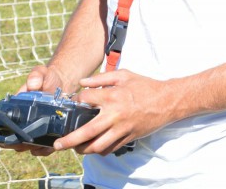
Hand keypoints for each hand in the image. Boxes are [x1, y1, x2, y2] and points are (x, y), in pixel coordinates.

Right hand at [2, 64, 72, 155]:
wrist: (62, 83)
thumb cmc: (47, 78)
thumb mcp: (41, 73)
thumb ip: (36, 75)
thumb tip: (32, 85)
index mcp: (14, 110)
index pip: (1, 127)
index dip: (1, 136)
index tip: (6, 138)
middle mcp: (21, 122)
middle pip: (13, 141)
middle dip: (18, 144)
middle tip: (26, 142)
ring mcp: (34, 129)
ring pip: (27, 147)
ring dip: (32, 148)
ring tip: (40, 145)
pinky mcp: (47, 134)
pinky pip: (43, 147)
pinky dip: (45, 149)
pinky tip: (51, 146)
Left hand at [53, 69, 173, 155]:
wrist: (167, 101)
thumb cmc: (145, 86)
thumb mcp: (124, 75)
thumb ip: (101, 78)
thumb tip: (82, 82)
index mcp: (112, 97)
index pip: (84, 101)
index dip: (75, 101)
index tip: (73, 103)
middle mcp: (114, 115)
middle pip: (86, 132)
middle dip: (69, 140)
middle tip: (57, 144)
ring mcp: (122, 129)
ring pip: (97, 146)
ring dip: (83, 150)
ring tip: (75, 149)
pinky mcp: (128, 138)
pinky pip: (110, 149)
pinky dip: (100, 151)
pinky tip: (94, 147)